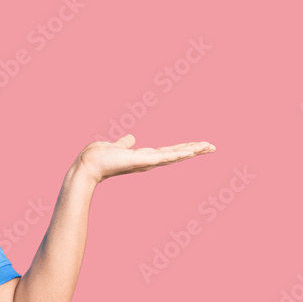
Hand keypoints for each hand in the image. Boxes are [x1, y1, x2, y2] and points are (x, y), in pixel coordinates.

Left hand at [73, 134, 214, 184]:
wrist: (89, 164)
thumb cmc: (100, 157)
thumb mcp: (117, 146)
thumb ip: (125, 143)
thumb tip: (131, 138)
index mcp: (145, 156)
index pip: (170, 152)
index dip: (184, 148)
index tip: (199, 146)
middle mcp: (149, 161)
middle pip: (177, 154)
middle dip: (195, 150)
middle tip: (213, 146)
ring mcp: (148, 162)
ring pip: (175, 155)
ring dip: (192, 150)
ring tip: (209, 146)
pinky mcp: (143, 160)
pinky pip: (165, 156)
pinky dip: (178, 154)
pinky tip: (190, 150)